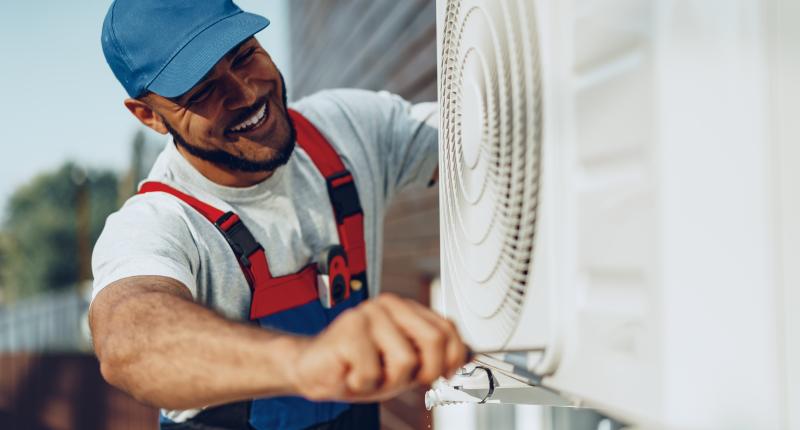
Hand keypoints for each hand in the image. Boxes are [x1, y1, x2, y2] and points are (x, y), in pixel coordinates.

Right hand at [286, 293, 467, 401]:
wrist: (314, 371)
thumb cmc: (359, 368)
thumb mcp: (405, 366)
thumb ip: (434, 356)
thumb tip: (472, 355)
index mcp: (406, 308)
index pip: (448, 330)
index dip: (452, 359)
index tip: (438, 376)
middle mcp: (389, 304)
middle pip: (434, 340)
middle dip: (421, 371)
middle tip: (396, 378)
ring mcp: (368, 313)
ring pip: (404, 361)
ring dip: (387, 381)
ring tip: (368, 372)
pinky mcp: (349, 329)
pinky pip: (374, 373)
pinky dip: (363, 384)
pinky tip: (350, 372)